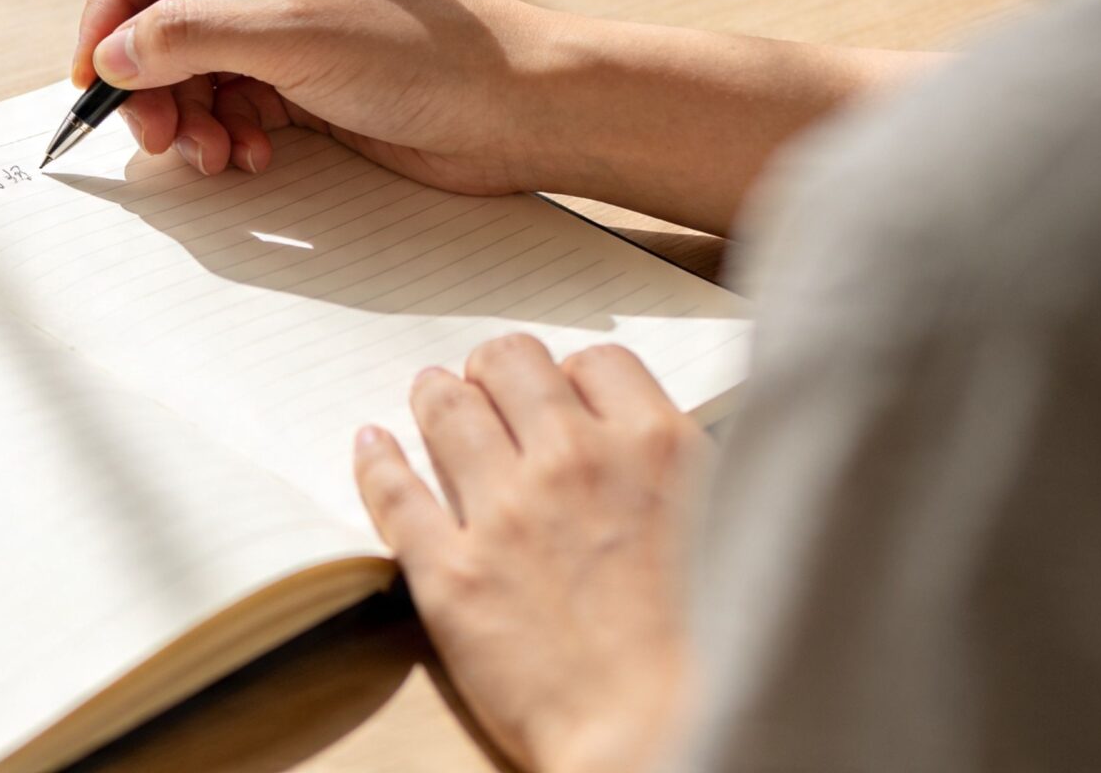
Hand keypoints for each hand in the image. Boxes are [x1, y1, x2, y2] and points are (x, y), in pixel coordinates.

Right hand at [69, 0, 550, 194]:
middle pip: (163, 13)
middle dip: (150, 78)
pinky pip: (232, 103)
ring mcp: (287, 23)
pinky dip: (227, 134)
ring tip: (213, 156)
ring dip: (188, 117)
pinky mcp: (305, 78)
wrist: (521, 110)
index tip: (97, 71)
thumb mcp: (294, 36)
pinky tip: (252, 158)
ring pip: (193, 67)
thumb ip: (192, 37)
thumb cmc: (428, 50)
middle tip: (154, 136)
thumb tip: (114, 53)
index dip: (110, 6)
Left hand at [355, 335, 703, 772]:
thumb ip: (677, 474)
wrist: (664, 737)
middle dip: (496, 370)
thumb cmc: (711, 651)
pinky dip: (377, 458)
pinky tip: (373, 443)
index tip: (561, 396)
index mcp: (654, 448)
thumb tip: (635, 440)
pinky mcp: (451, 572)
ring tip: (431, 396)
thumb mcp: (726, 531)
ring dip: (436, 395)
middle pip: (512, 365)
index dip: (573, 378)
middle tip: (487, 385)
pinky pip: (394, 490)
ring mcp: (506, 514)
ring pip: (449, 409)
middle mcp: (575, 462)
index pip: (596, 365)